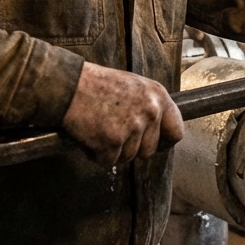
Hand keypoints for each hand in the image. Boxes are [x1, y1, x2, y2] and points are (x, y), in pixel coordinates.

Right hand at [61, 63, 183, 165]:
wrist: (69, 86)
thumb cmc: (96, 84)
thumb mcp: (133, 86)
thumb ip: (148, 105)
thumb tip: (155, 128)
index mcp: (158, 96)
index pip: (176, 131)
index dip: (163, 141)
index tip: (154, 144)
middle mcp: (150, 111)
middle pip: (149, 149)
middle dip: (132, 148)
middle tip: (114, 133)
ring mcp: (133, 127)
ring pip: (129, 157)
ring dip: (113, 151)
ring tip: (100, 129)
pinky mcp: (114, 141)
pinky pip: (109, 160)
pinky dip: (98, 154)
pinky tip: (91, 136)